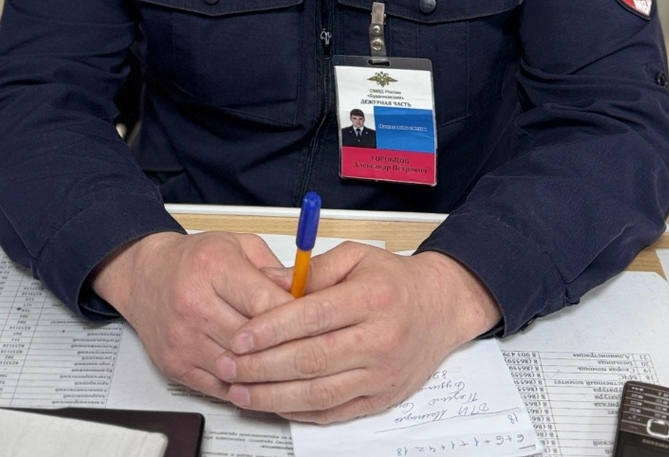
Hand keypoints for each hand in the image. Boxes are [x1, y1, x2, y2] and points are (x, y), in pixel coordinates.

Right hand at [90, 231, 291, 398]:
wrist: (146, 276)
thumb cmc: (195, 259)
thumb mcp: (239, 245)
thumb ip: (273, 267)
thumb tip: (304, 290)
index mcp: (213, 266)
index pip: (263, 302)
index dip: (295, 315)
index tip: (314, 319)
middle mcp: (194, 303)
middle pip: (253, 340)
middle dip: (286, 345)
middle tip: (309, 346)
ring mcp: (183, 338)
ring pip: (239, 369)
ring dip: (268, 371)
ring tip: (290, 366)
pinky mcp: (176, 365)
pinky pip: (221, 388)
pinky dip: (245, 388)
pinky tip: (262, 379)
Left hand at [213, 243, 500, 422]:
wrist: (439, 307)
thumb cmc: (392, 279)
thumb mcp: (354, 257)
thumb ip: (310, 271)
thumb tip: (265, 283)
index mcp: (371, 298)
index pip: (313, 317)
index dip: (271, 329)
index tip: (240, 336)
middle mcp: (379, 339)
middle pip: (311, 359)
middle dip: (262, 366)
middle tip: (228, 365)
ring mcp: (381, 374)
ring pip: (319, 392)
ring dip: (273, 395)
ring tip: (239, 390)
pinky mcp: (381, 398)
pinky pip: (333, 411)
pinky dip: (298, 411)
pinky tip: (272, 402)